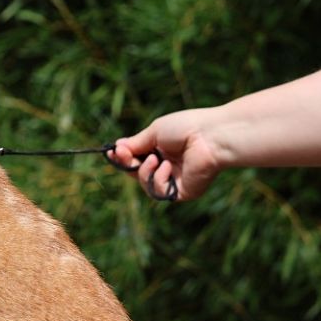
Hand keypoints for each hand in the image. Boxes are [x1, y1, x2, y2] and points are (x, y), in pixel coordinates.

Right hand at [107, 108, 223, 201]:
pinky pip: (159, 191)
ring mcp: (175, 180)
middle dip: (127, 164)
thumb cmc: (185, 128)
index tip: (111, 152)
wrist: (209, 137)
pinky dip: (158, 179)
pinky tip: (166, 166)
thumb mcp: (154, 132)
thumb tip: (116, 147)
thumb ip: (135, 144)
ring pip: (146, 183)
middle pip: (137, 173)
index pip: (137, 158)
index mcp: (163, 150)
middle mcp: (168, 166)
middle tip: (122, 154)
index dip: (123, 157)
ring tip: (153, 159)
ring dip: (143, 171)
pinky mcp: (181, 192)